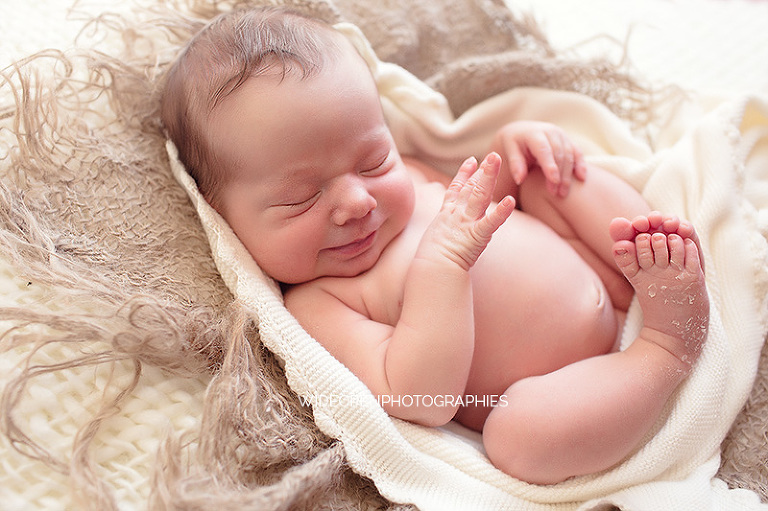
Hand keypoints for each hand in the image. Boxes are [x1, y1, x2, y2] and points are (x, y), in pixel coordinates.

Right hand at [417, 153, 514, 270]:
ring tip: (496, 160)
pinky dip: (500, 212)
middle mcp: (457, 216)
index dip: (464, 175)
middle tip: (493, 155)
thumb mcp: (434, 243)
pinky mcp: (475, 237)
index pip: (456, 190)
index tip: (472, 161)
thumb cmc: (432, 263)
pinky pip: (490, 223)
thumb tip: (437, 236)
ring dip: (488, 177)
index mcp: (447, 217)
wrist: (432, 273)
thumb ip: (438, 234)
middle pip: (471, 188)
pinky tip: (510, 202)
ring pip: (478, 195)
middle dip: (482, 171)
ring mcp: (465, 224)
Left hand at [493, 121, 586, 196]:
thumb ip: (515, 164)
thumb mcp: (510, 151)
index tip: (554, 181)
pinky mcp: (568, 141)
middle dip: (560, 174)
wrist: (523, 132)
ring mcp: (562, 135)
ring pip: (570, 155)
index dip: (550, 165)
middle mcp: (550, 132)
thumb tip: (519, 179)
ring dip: (568, 175)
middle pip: (559, 154)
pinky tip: (582, 179)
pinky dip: (581, 165)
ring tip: (563, 193)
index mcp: (534, 134)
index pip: (544, 149)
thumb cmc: (514, 145)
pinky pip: (577, 153)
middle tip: (556, 194)